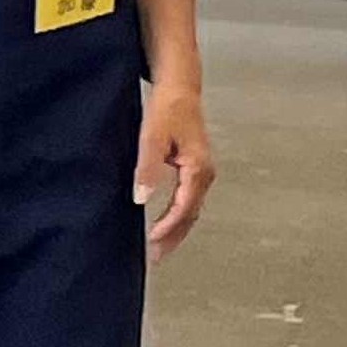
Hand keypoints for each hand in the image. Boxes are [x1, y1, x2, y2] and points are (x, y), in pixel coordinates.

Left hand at [134, 86, 215, 262]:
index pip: (184, 207)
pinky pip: (189, 201)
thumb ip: (147, 168)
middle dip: (173, 237)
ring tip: (159, 250)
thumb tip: (141, 197)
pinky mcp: (195, 170)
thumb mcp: (151, 137)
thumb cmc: (168, 109)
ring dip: (176, 230)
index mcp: (198, 168)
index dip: (168, 227)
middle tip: (156, 258)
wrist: (180, 89)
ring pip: (191, 210)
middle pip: (191, 215)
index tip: (152, 242)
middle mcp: (205, 174)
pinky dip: (178, 217)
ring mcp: (202, 173)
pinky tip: (164, 226)